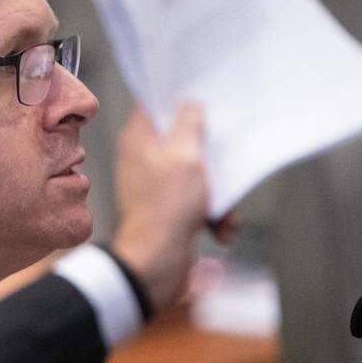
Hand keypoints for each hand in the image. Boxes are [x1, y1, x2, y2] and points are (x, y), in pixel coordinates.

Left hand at [110, 103, 234, 312]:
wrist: (157, 263)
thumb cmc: (168, 209)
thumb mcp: (186, 156)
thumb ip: (190, 124)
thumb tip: (191, 106)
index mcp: (139, 139)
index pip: (155, 104)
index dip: (179, 99)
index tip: (203, 99)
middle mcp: (144, 158)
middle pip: (184, 140)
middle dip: (210, 157)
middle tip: (221, 165)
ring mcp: (156, 184)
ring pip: (197, 172)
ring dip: (217, 192)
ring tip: (222, 212)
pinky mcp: (169, 208)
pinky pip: (198, 199)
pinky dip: (213, 213)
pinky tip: (220, 228)